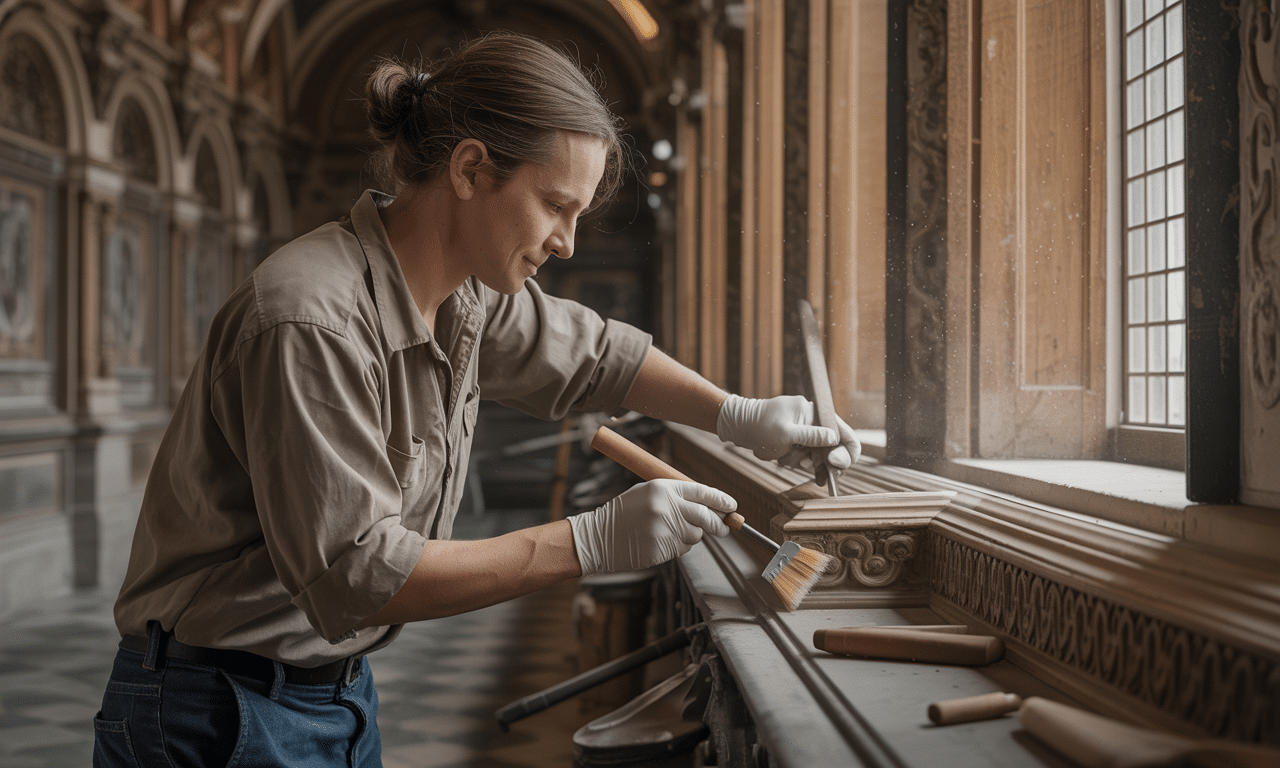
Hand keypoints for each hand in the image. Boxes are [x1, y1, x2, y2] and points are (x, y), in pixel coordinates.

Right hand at [569, 479, 734, 574]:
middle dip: (718, 523)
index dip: (720, 500)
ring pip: (695, 536)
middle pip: (705, 517)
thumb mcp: (647, 493)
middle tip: (724, 528)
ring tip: (670, 531)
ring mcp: (663, 531)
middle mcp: (666, 508)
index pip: (701, 492)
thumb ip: (676, 496)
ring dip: (691, 535)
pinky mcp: (661, 550)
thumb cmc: (624, 513)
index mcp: (662, 489)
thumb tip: (709, 505)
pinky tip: (660, 541)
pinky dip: (678, 546)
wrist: (598, 537)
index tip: (732, 506)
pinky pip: (682, 549)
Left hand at [716, 394, 860, 475]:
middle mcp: (814, 422)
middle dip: (823, 462)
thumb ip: (811, 436)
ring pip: (817, 456)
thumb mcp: (785, 433)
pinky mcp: (796, 442)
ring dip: (804, 462)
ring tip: (787, 457)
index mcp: (815, 414)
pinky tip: (783, 458)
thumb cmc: (759, 425)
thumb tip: (834, 439)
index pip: (844, 434)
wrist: (737, 425)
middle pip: (834, 449)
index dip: (846, 453)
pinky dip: (795, 461)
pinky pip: (804, 458)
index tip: (834, 465)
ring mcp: (805, 433)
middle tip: (819, 475)